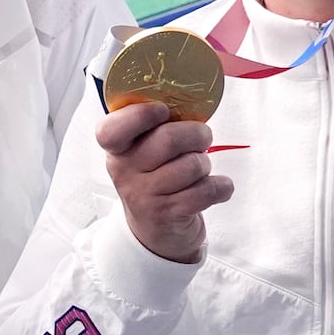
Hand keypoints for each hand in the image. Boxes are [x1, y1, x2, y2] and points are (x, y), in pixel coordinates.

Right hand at [99, 102, 232, 263]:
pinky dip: (221, 187)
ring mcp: (144, 195)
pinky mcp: (168, 214)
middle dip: (197, 135)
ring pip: (193, 165)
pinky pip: (207, 190)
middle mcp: (125, 172)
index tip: (162, 111)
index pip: (112, 130)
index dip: (139, 115)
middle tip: (201, 139)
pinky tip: (215, 188)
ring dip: (206, 165)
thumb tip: (189, 100)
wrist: (153, 234)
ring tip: (199, 171)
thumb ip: (155, 128)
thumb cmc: (154, 181)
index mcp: (118, 150)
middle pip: (168, 139)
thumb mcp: (142, 154)